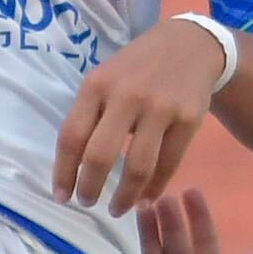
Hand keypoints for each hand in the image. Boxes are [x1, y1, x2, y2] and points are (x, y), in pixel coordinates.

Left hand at [51, 18, 230, 215]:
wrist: (190, 45)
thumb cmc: (137, 68)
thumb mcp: (106, 78)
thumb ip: (90, 114)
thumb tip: (74, 166)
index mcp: (97, 86)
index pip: (71, 136)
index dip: (63, 172)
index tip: (61, 196)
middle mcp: (126, 96)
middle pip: (100, 156)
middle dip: (90, 188)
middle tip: (88, 203)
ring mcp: (159, 108)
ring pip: (137, 167)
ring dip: (124, 197)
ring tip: (117, 208)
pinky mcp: (187, 119)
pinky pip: (168, 164)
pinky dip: (154, 188)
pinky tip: (145, 198)